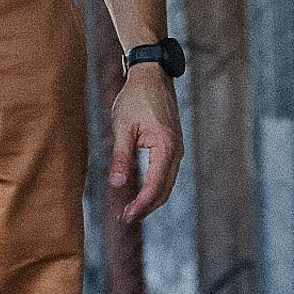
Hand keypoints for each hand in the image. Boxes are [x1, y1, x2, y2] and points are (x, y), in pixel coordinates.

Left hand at [109, 68, 183, 221]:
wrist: (151, 74)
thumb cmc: (135, 98)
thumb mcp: (122, 128)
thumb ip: (121, 157)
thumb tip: (117, 185)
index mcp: (166, 147)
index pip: (154, 187)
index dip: (140, 205)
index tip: (125, 218)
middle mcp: (176, 151)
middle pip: (163, 190)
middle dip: (145, 207)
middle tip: (125, 219)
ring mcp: (177, 148)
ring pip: (166, 183)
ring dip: (150, 198)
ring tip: (130, 209)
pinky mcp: (173, 145)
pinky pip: (166, 173)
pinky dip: (154, 186)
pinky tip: (139, 190)